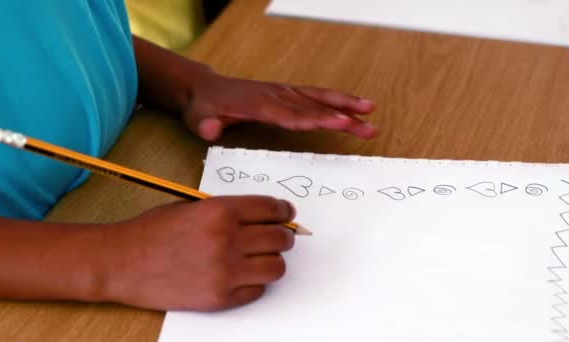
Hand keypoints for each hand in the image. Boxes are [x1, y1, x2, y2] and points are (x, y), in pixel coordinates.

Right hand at [102, 196, 295, 310]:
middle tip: (278, 237)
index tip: (287, 214)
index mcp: (221, 211)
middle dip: (282, 236)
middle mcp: (227, 240)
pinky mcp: (220, 298)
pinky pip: (258, 290)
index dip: (284, 211)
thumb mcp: (192, 206)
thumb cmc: (153, 230)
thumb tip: (263, 217)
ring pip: (276, 267)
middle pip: (279, 238)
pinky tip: (242, 275)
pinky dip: (255, 283)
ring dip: (273, 261)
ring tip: (261, 258)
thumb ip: (228, 210)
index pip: (272, 209)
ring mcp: (225, 272)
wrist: (122, 262)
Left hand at [133, 37, 376, 140]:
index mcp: (260, 104)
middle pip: (314, 106)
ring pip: (319, 98)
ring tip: (371, 112)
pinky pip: (315, 96)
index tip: (340, 123)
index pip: (293, 115)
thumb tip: (210, 130)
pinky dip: (335, 100)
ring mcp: (283, 93)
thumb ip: (204, 124)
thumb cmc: (204, 107)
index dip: (317, 119)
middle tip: (367, 124)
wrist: (204, 89)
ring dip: (346, 105)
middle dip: (342, 115)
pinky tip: (352, 107)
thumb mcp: (197, 117)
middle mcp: (276, 96)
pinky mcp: (286, 94)